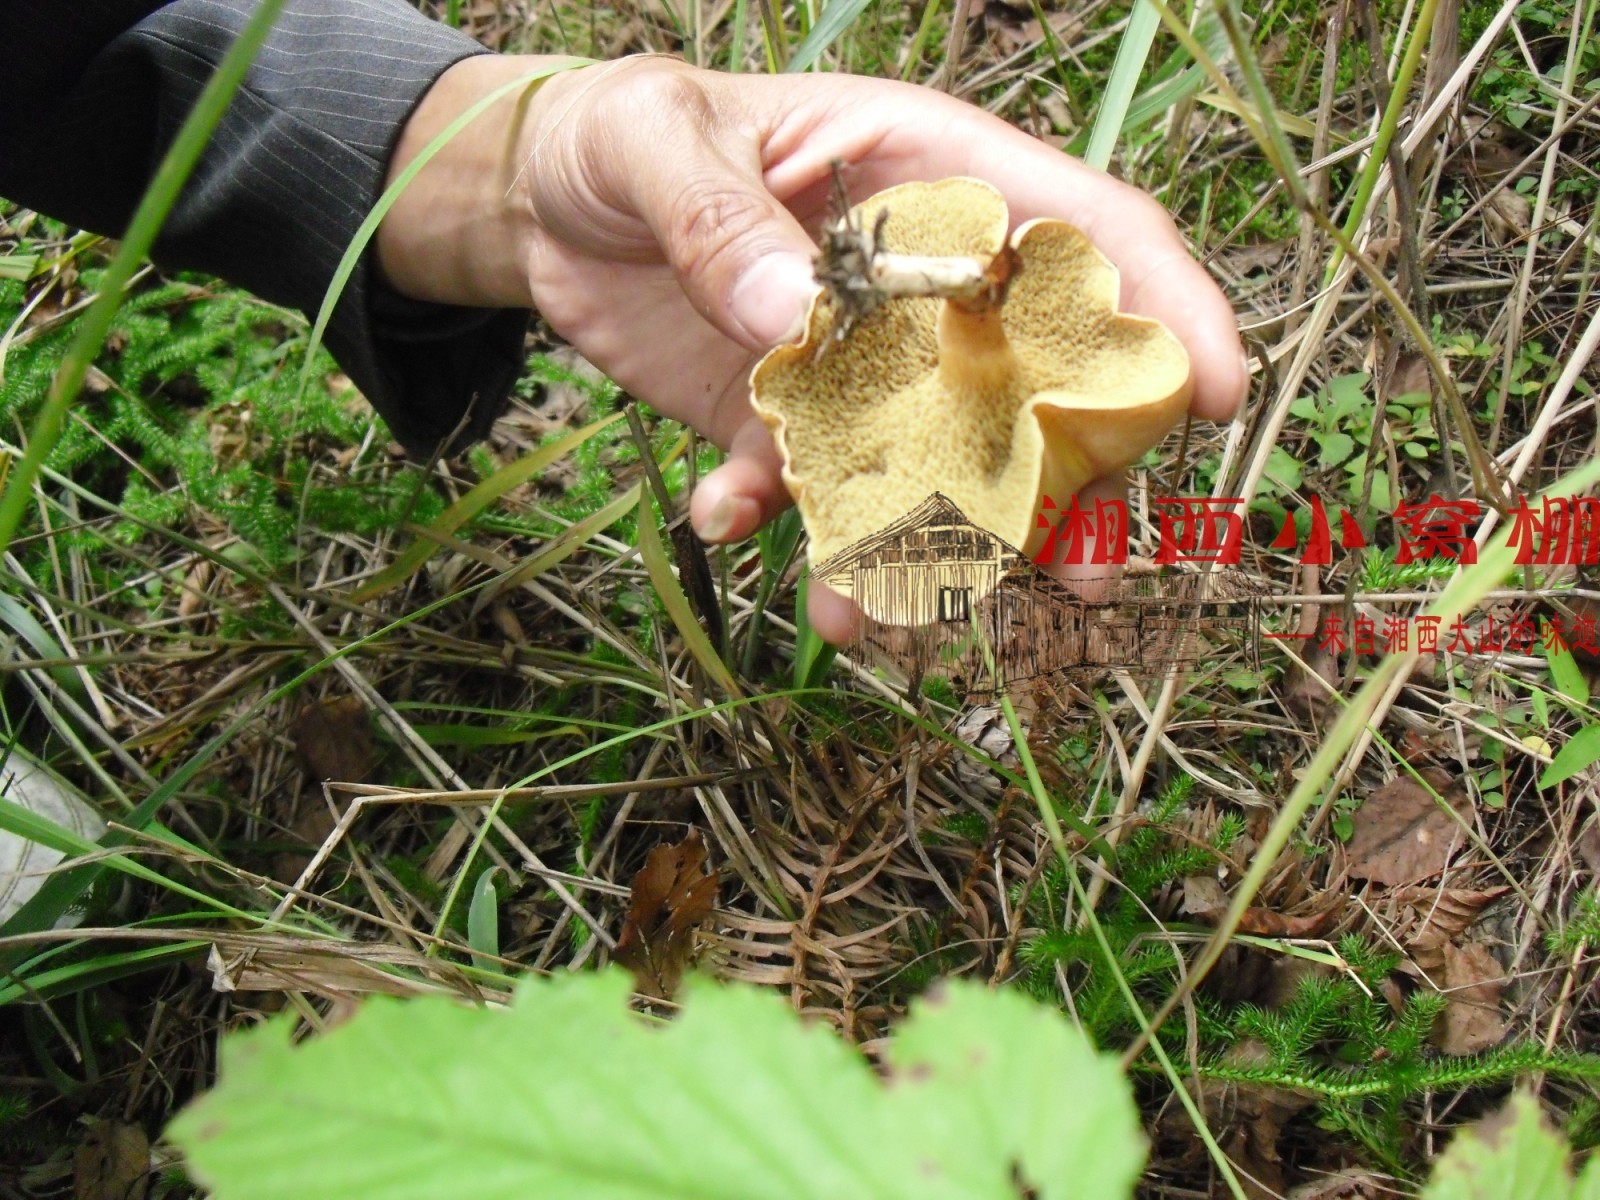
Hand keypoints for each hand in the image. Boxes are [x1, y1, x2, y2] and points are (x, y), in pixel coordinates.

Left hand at [378, 54, 1246, 643]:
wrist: (537, 208)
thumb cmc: (616, 137)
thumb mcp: (652, 142)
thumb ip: (720, 221)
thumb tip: (793, 318)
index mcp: (925, 178)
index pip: (1080, 233)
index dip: (1164, 304)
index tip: (1218, 389)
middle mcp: (917, 287)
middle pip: (1033, 387)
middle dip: (1064, 487)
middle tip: (1089, 577)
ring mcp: (861, 368)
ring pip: (934, 472)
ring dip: (923, 550)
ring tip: (882, 617)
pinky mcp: (790, 427)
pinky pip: (814, 499)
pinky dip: (783, 531)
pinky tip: (723, 521)